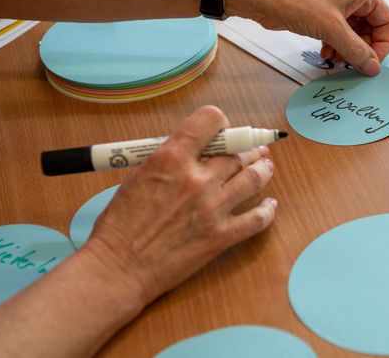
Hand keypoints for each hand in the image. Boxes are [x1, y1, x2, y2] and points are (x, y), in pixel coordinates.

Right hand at [82, 105, 276, 303]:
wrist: (118, 268)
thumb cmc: (119, 225)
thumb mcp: (137, 176)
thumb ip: (169, 160)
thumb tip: (194, 151)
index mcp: (171, 158)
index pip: (211, 120)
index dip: (221, 123)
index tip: (223, 131)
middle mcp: (197, 179)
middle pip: (237, 152)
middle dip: (247, 148)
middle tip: (253, 149)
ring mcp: (213, 208)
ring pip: (253, 178)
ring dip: (262, 169)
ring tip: (266, 166)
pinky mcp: (220, 236)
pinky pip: (257, 219)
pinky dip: (267, 210)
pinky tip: (270, 205)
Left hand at [226, 0, 388, 75]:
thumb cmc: (297, 0)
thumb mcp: (332, 29)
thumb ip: (356, 51)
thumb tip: (374, 68)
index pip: (386, 21)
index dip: (382, 45)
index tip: (373, 63)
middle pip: (371, 30)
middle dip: (362, 49)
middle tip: (352, 65)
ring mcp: (337, 5)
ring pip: (353, 34)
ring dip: (347, 50)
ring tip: (335, 60)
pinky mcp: (322, 15)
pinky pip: (337, 35)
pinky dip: (335, 46)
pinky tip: (325, 54)